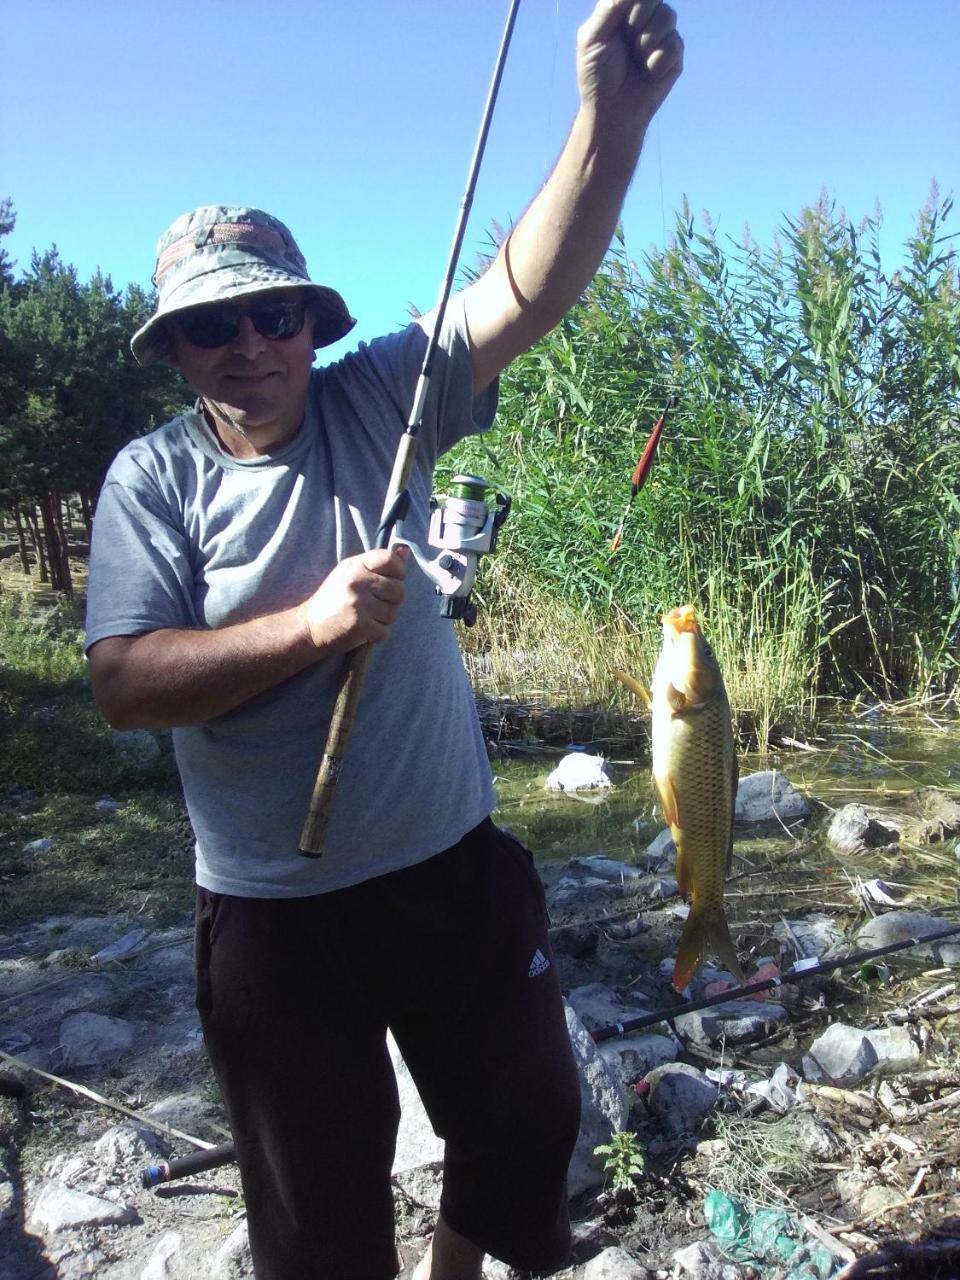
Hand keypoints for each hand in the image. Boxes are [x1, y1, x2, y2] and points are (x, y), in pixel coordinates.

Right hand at [301, 545, 408, 652]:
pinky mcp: (360, 627)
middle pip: (399, 589)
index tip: (390, 579)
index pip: (390, 560)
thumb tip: (406, 550)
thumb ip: (378, 564)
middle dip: (392, 599)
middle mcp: (357, 583)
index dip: (398, 571)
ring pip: (393, 612)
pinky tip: (364, 629)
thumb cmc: (334, 598)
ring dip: (384, 618)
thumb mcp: (351, 573)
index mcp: (355, 565)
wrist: (310, 626)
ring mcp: (359, 605)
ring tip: (368, 616)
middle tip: (375, 603)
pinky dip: (377, 633)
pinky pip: (385, 631)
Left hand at [577, 0, 682, 128]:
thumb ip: (611, 6)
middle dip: (640, 16)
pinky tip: (648, 74)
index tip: (625, 20)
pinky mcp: (673, 56)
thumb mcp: (593, 36)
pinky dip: (657, 61)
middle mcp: (644, 18)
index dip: (635, 2)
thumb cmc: (597, 75)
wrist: (612, 111)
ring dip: (648, 40)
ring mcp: (660, 36)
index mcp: (622, 10)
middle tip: (628, 36)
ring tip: (637, 59)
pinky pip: (675, 44)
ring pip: (668, 16)